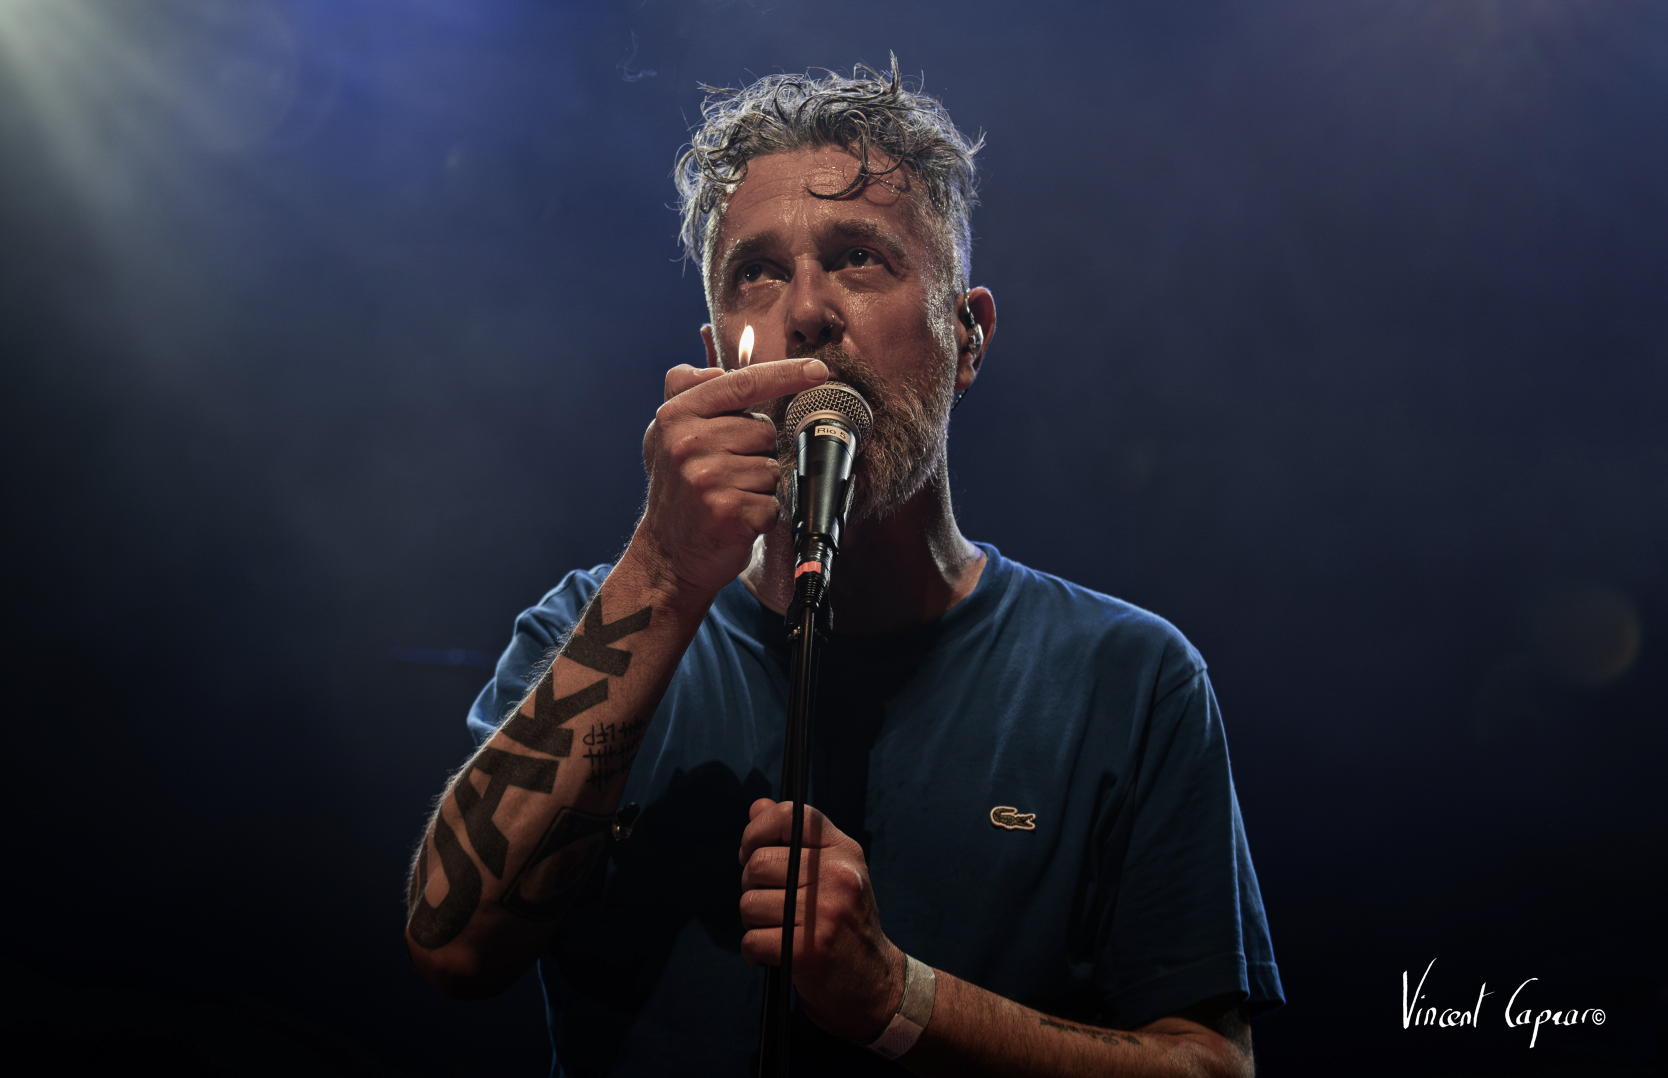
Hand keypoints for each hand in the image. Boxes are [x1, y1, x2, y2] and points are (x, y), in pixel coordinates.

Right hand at [632, 359, 829, 599]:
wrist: (667, 554)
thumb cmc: (677, 490)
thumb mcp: (667, 434)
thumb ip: (690, 395)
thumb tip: (720, 367)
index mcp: (676, 416)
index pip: (742, 384)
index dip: (784, 374)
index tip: (818, 368)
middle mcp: (688, 443)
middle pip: (763, 430)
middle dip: (754, 452)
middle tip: (723, 473)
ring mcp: (707, 478)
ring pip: (771, 467)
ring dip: (758, 485)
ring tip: (727, 496)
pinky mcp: (728, 512)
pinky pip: (773, 501)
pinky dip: (762, 513)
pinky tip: (735, 519)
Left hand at [738, 798, 904, 1041]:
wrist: (876, 982)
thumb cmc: (847, 923)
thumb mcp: (832, 872)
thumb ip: (794, 838)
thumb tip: (757, 805)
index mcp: (844, 851)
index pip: (790, 816)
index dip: (757, 830)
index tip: (749, 852)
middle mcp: (838, 876)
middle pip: (758, 863)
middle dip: (751, 887)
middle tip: (770, 904)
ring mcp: (824, 913)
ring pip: (749, 903)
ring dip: (753, 922)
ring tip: (777, 930)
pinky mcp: (807, 950)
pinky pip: (751, 940)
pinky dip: (754, 951)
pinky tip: (774, 953)